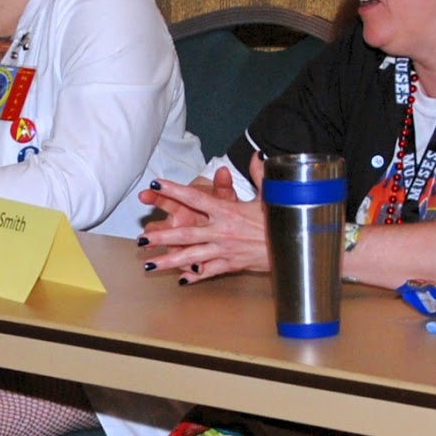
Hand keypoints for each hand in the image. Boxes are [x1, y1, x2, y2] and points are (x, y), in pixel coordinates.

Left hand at [137, 165, 269, 278]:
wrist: (294, 248)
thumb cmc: (281, 221)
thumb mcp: (270, 196)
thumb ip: (260, 174)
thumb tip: (258, 155)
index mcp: (227, 211)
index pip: (195, 198)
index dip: (174, 191)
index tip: (156, 185)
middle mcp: (221, 231)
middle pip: (185, 233)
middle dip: (161, 236)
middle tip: (141, 238)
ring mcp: (224, 250)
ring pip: (191, 256)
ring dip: (168, 261)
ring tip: (149, 265)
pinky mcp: (230, 265)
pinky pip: (208, 271)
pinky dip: (195, 275)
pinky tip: (181, 279)